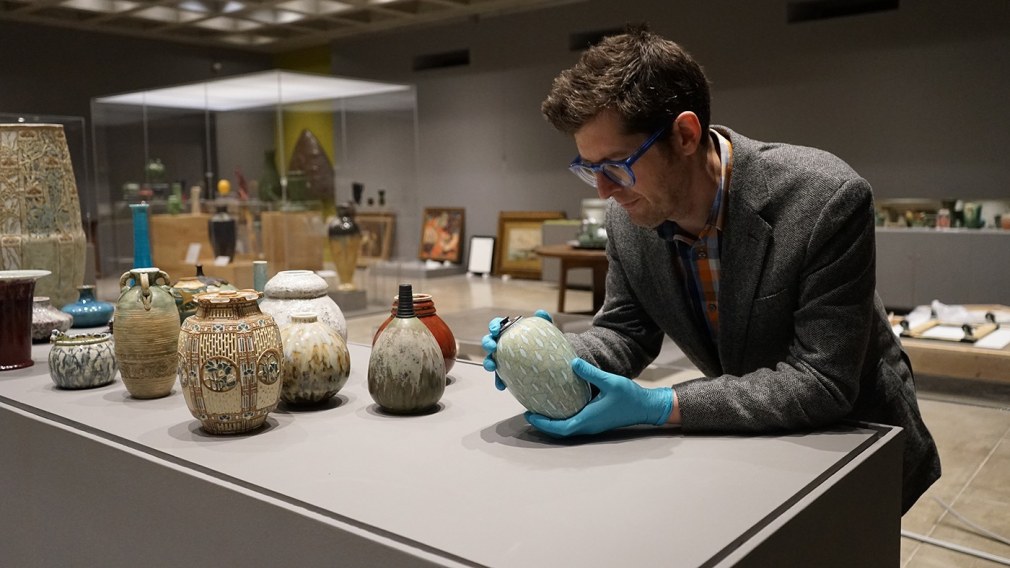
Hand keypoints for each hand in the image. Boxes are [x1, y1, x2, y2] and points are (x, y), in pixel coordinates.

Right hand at [482, 309, 552, 390]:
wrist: (548, 361)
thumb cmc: (543, 342)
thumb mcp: (546, 331)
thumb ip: (544, 320)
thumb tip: (541, 312)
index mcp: (508, 331)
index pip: (497, 325)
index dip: (494, 326)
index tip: (495, 330)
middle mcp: (502, 344)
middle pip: (489, 341)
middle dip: (488, 343)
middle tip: (492, 347)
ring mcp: (502, 359)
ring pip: (490, 359)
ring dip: (488, 362)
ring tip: (492, 367)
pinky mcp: (505, 372)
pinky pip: (499, 377)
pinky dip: (499, 381)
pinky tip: (502, 386)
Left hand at [525, 358, 672, 435]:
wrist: (645, 407)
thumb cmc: (629, 396)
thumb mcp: (610, 381)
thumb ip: (590, 373)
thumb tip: (572, 362)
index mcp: (588, 419)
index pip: (560, 428)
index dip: (543, 424)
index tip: (529, 415)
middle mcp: (588, 426)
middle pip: (559, 431)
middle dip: (543, 424)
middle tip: (528, 411)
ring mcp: (591, 426)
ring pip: (566, 429)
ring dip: (551, 423)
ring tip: (539, 410)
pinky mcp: (595, 422)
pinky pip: (573, 424)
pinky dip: (561, 420)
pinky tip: (558, 408)